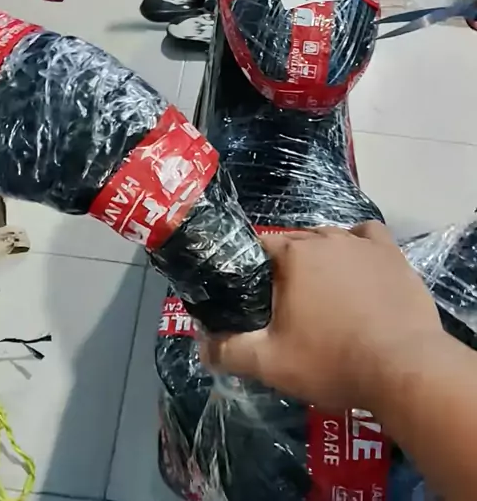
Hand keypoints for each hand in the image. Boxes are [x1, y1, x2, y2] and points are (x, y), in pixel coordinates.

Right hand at [199, 222, 442, 411]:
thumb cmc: (332, 361)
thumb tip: (201, 346)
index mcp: (292, 255)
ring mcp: (362, 243)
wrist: (404, 368)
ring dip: (320, 257)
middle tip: (285, 305)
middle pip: (294, 241)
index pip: (259, 247)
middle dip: (285, 267)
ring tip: (322, 292)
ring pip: (329, 238)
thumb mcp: (270, 364)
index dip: (250, 269)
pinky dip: (358, 245)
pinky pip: (367, 236)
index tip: (252, 296)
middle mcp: (325, 237)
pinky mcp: (392, 254)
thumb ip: (229, 351)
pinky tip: (358, 266)